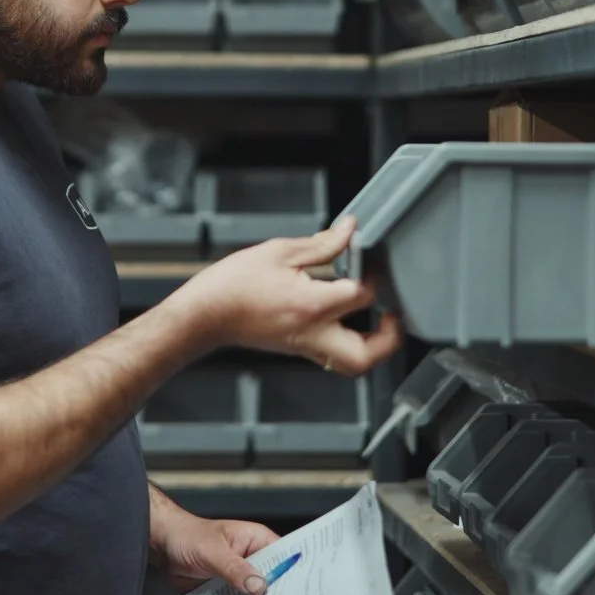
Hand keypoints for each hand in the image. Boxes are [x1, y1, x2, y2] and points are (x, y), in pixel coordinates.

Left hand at [152, 509, 280, 594]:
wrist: (162, 545)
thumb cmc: (187, 536)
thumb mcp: (213, 552)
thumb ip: (235, 569)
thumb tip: (259, 586)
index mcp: (256, 541)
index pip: (284, 558)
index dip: (294, 575)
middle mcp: (252, 559)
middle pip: (272, 581)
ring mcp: (240, 576)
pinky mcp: (227, 590)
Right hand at [168, 216, 402, 377]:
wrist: (200, 316)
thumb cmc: (230, 287)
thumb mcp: (278, 252)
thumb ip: (321, 244)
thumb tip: (348, 232)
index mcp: (310, 306)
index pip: (361, 294)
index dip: (372, 272)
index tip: (367, 255)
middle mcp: (311, 334)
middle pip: (365, 355)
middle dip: (388, 338)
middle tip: (393, 314)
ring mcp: (304, 347)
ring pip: (351, 363)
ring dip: (371, 345)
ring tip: (376, 319)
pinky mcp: (295, 349)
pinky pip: (332, 354)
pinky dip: (348, 339)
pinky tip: (343, 315)